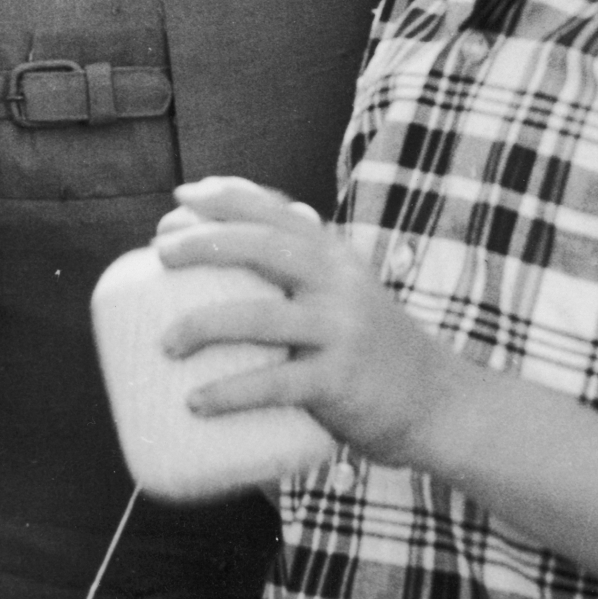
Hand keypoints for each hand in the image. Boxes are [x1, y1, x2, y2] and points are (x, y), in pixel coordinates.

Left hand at [152, 177, 460, 466]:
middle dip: (203, 242)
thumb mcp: (346, 293)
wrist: (438, 402)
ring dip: (202, 324)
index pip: (275, 208)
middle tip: (159, 252)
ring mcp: (340, 330)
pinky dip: (230, 393)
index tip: (178, 198)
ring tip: (164, 342)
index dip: (224, 196)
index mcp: (334, 255)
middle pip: (262, 246)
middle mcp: (338, 282)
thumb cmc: (372, 348)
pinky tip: (195, 402)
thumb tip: (221, 263)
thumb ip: (301, 274)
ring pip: (259, 317)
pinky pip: (275, 384)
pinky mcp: (339, 381)